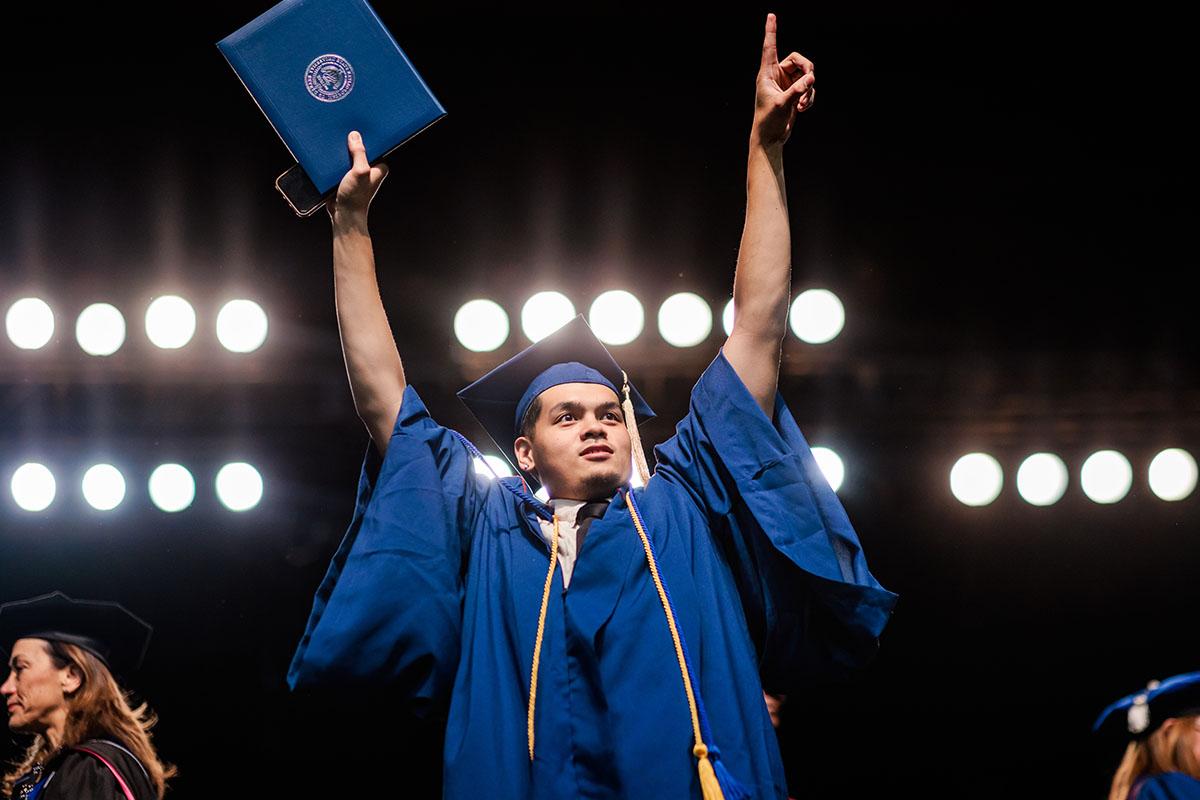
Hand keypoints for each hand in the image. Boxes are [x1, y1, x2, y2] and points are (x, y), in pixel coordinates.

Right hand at [328, 131, 388, 221]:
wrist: (343, 215)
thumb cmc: (355, 197)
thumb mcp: (360, 172)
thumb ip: (359, 153)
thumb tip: (355, 136)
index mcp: (379, 167)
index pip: (375, 146)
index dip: (367, 137)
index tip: (359, 127)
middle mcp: (369, 170)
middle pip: (360, 150)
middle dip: (352, 143)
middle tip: (343, 131)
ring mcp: (356, 173)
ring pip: (348, 156)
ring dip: (341, 151)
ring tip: (334, 138)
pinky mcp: (344, 177)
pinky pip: (340, 164)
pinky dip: (334, 159)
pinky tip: (327, 151)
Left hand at [752, 13, 814, 147]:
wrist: (771, 138)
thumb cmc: (769, 121)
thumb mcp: (782, 104)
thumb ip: (797, 90)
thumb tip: (811, 78)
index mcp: (767, 74)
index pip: (769, 47)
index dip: (771, 31)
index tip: (771, 15)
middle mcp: (777, 76)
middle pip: (798, 60)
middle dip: (808, 70)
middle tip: (810, 82)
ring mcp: (787, 84)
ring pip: (806, 75)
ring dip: (809, 89)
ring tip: (802, 104)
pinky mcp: (794, 93)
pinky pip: (808, 88)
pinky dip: (809, 97)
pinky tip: (803, 108)